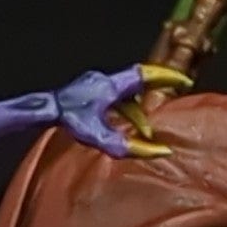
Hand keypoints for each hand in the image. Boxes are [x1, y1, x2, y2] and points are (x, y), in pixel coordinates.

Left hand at [49, 64, 174, 156]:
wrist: (44, 110)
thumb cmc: (69, 119)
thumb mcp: (101, 137)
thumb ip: (130, 146)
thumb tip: (160, 151)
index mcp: (112, 85)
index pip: (146, 75)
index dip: (167, 77)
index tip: (183, 81)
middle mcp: (104, 80)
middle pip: (136, 84)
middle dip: (152, 95)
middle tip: (167, 103)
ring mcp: (94, 83)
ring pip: (123, 93)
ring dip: (134, 109)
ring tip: (142, 128)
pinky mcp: (87, 90)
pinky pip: (111, 97)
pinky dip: (121, 109)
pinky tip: (121, 125)